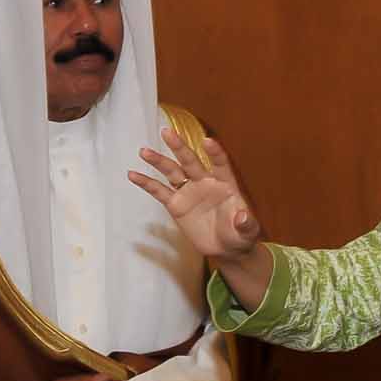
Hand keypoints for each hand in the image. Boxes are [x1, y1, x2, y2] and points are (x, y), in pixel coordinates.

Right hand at [127, 129, 260, 259]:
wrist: (225, 248)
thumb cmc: (239, 235)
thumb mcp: (247, 232)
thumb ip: (247, 224)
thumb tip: (243, 217)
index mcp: (225, 184)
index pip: (220, 164)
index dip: (214, 153)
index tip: (207, 141)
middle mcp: (205, 182)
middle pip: (191, 161)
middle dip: (179, 147)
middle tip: (167, 132)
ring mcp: (189, 191)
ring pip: (172, 171)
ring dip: (159, 161)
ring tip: (144, 151)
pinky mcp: (176, 204)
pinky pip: (159, 191)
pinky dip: (146, 183)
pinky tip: (133, 174)